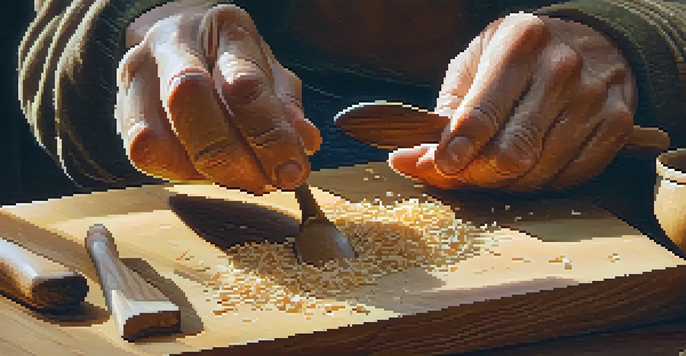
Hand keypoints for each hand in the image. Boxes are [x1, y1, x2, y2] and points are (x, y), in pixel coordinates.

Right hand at [115, 4, 320, 194]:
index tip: (291, 172)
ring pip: (158, 136)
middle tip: (263, 184)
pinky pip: (142, 153)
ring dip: (204, 172)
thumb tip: (305, 142)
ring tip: (238, 178)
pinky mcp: (120, 106)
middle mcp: (174, 41)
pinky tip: (205, 171)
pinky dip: (179, 173)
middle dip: (231, 157)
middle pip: (189, 100)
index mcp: (225, 28)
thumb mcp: (270, 73)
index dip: (270, 136)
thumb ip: (287, 106)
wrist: (178, 43)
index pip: (244, 85)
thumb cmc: (233, 63)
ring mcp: (138, 72)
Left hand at [388, 13, 636, 190]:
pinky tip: (528, 165)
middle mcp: (561, 69)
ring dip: (505, 182)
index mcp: (519, 44)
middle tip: (461, 173)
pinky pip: (569, 178)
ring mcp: (594, 98)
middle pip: (512, 153)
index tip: (441, 166)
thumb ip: (444, 116)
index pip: (483, 113)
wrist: (588, 43)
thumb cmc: (516, 59)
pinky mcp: (616, 124)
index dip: (458, 149)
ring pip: (538, 172)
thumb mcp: (472, 67)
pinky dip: (540, 182)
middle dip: (477, 174)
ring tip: (492, 166)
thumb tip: (410, 162)